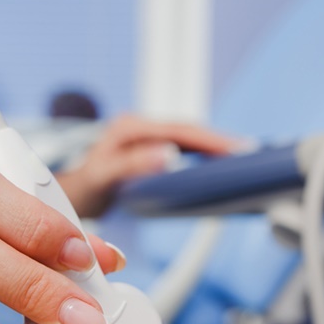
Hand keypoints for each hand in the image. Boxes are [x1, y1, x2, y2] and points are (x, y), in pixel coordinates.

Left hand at [57, 114, 236, 216]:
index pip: (179, 130)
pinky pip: (183, 147)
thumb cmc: (84, 189)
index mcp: (130, 128)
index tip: (234, 149)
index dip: (209, 139)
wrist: (73, 196)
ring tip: (244, 157)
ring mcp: (146, 137)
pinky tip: (221, 164)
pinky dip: (203, 154)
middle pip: (189, 130)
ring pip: (189, 138)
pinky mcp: (151, 149)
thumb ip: (131, 165)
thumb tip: (167, 154)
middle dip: (219, 141)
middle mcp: (139, 127)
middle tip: (250, 153)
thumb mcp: (102, 178)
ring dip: (214, 147)